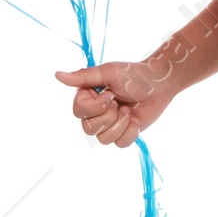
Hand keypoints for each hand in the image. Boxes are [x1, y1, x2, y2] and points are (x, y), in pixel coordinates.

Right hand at [56, 58, 178, 148]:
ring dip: (120, 124)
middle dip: (109, 116)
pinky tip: (135, 120)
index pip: (78, 111)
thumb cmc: (134, 74)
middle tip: (119, 102)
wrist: (160, 83)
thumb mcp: (108, 72)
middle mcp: (94, 113)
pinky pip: (119, 144)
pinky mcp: (123, 134)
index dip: (95, 107)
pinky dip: (130, 132)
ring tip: (128, 110)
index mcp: (87, 97)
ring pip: (103, 139)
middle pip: (89, 128)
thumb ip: (83, 77)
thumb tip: (58, 75)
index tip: (109, 94)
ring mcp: (109, 125)